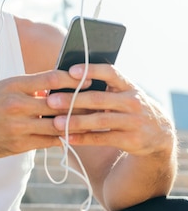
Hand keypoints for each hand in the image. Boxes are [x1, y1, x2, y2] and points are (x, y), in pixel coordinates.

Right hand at [0, 68, 92, 157]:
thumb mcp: (5, 88)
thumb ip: (30, 87)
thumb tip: (57, 84)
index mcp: (14, 86)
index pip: (51, 79)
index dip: (73, 78)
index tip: (91, 76)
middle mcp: (17, 105)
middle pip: (58, 103)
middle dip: (81, 102)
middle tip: (102, 101)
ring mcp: (18, 126)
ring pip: (56, 125)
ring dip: (77, 123)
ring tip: (95, 120)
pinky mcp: (18, 145)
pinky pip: (48, 141)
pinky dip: (63, 138)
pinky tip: (76, 136)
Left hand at [46, 63, 174, 156]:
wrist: (159, 132)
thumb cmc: (129, 106)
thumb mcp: (123, 93)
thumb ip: (102, 87)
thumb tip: (66, 79)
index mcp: (128, 85)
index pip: (110, 73)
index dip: (91, 70)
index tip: (71, 71)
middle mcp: (132, 101)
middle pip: (98, 98)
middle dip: (73, 99)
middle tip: (51, 100)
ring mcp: (132, 121)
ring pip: (99, 120)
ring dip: (75, 121)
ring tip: (55, 122)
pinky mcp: (130, 140)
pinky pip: (102, 138)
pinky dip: (83, 138)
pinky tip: (67, 138)